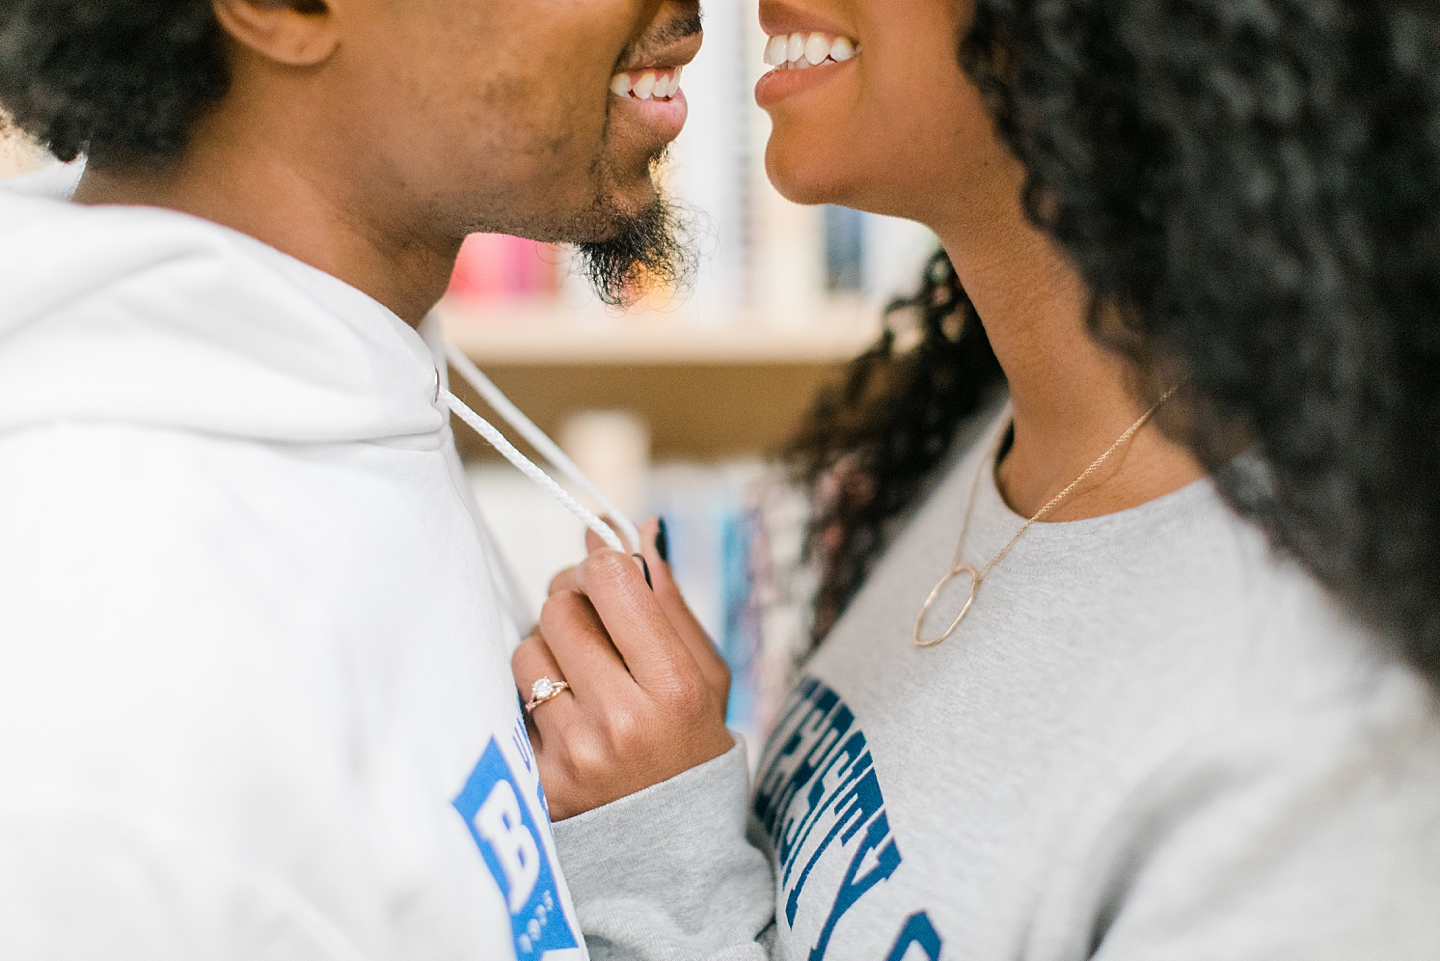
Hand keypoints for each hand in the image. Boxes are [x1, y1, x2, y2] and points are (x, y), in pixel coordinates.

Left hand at [512, 517, 734, 819]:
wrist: (676, 855)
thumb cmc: (693, 747)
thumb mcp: (706, 675)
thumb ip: (668, 602)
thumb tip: (636, 530)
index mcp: (674, 686)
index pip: (612, 580)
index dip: (601, 563)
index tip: (605, 572)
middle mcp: (621, 719)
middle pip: (560, 607)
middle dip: (572, 601)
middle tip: (591, 621)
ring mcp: (573, 754)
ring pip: (527, 650)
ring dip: (548, 650)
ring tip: (580, 678)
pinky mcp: (537, 782)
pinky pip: (511, 702)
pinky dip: (534, 699)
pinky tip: (565, 719)